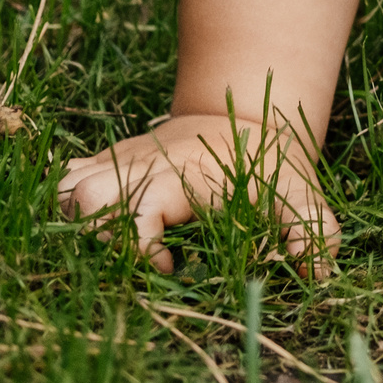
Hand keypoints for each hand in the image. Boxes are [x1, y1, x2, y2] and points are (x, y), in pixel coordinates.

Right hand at [56, 113, 336, 275]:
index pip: (136, 214)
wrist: (248, 110)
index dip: (141, 249)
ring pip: (64, 189)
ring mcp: (121, 162)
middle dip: (96, 239)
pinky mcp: (110, 162)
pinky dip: (66, 205)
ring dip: (75, 222)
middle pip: (84, 201)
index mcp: (178, 178)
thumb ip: (311, 229)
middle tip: (131, 259)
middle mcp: (141, 167)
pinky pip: (64, 180)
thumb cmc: (271, 163)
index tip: (170, 266)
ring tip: (108, 247)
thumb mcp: (299, 193)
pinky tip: (97, 229)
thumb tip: (317, 272)